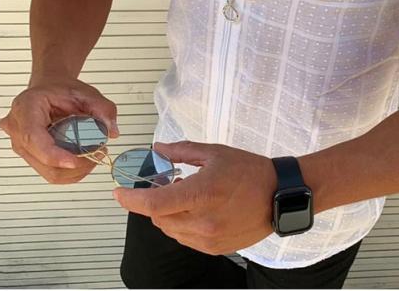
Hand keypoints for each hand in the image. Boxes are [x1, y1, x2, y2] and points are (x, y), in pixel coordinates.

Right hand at [0, 79, 119, 184]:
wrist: (50, 89)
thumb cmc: (62, 90)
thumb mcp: (86, 93)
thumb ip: (103, 108)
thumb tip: (111, 131)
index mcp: (26, 107)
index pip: (33, 137)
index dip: (53, 154)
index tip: (74, 161)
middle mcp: (17, 128)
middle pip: (40, 160)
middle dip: (72, 164)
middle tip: (97, 155)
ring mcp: (21, 144)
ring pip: (46, 171)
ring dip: (73, 171)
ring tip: (93, 156)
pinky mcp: (29, 154)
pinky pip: (48, 171)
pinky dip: (69, 172)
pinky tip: (83, 161)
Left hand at [113, 141, 278, 254]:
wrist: (280, 196)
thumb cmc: (250, 170)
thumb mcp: (216, 153)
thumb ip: (182, 152)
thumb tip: (157, 149)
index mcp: (201, 193)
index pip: (153, 204)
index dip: (130, 200)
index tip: (118, 192)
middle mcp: (201, 221)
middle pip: (158, 218)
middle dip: (155, 202)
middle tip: (166, 185)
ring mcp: (208, 238)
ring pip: (170, 230)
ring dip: (168, 214)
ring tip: (187, 197)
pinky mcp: (214, 248)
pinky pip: (185, 238)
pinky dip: (183, 225)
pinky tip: (199, 210)